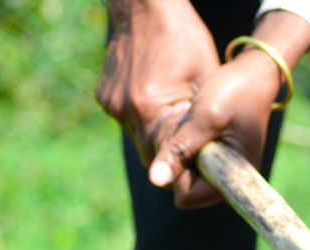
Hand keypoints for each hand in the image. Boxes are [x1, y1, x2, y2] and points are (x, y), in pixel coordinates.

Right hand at [95, 0, 218, 193]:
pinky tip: (156, 101)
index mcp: (150, 109)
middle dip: (169, 157)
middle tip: (190, 155)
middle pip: (149, 154)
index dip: (182, 170)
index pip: (166, 161)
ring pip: (138, 137)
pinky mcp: (105, 96)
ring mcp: (112, 104)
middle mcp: (125, 111)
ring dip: (155, 136)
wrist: (146, 7)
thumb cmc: (185, 40)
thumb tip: (205, 156)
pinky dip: (143, 118)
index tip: (195, 173)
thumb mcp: (204, 81)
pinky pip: (127, 119)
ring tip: (174, 123)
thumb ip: (198, 123)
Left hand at [97, 6, 309, 208]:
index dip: (179, 168)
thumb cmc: (235, 92)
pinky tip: (196, 124)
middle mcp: (230, 183)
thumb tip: (155, 180)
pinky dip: (186, 145)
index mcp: (234, 180)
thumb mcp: (205, 118)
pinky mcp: (219, 162)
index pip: (187, 195)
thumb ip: (181, 149)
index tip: (188, 135)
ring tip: (195, 123)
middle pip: (184, 187)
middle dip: (178, 160)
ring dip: (181, 150)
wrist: (255, 74)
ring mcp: (225, 173)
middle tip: (191, 126)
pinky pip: (190, 163)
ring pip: (185, 174)